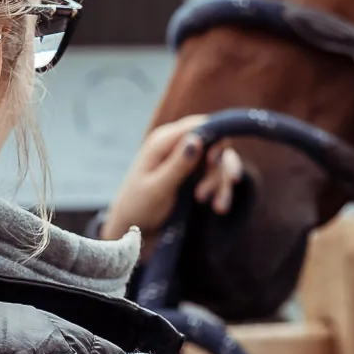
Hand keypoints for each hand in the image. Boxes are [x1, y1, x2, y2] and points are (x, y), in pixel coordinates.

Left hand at [101, 114, 245, 240]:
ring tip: (218, 207)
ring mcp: (187, 158)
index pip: (199, 124)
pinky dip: (221, 188)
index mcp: (163, 141)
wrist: (132, 229)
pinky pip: (216, 174)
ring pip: (219, 160)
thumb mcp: (157, 188)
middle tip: (203, 195)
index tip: (214, 163)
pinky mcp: (194, 173)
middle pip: (215, 142)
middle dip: (217, 168)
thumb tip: (198, 138)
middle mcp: (177, 145)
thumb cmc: (139, 207)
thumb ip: (177, 164)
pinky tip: (220, 207)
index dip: (215, 138)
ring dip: (221, 181)